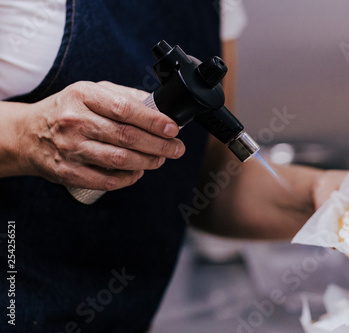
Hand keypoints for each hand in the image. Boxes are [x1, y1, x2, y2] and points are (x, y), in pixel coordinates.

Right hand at [17, 81, 184, 189]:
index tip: (173, 128)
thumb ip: (123, 95)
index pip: (125, 108)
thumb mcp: (90, 92)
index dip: (154, 121)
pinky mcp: (68, 172)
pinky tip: (139, 171)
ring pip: (120, 160)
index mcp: (83, 96)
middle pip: (127, 136)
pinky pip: (107, 180)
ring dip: (148, 161)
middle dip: (160, 145)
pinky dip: (129, 178)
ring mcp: (70, 148)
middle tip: (177, 148)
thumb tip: (158, 106)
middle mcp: (75, 121)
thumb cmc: (67, 110)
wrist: (28, 134)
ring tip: (161, 159)